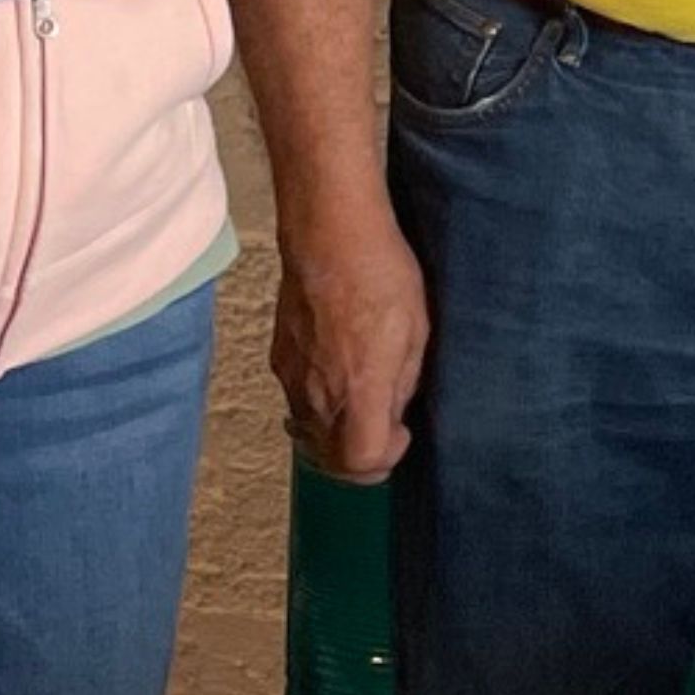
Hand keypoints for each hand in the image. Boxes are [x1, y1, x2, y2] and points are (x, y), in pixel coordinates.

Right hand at [269, 199, 428, 483]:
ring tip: (362, 409)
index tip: (402, 433)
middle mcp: (319, 392)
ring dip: (337, 437)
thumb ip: (401, 384)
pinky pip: (297, 404)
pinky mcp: (279, 360)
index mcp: (359, 387)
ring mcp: (293, 378)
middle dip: (360, 461)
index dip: (385, 461)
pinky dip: (318, 410)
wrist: (328, 233)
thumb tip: (392, 416)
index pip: (361, 461)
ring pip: (310, 436)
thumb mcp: (415, 331)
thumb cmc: (380, 273)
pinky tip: (338, 381)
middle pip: (330, 460)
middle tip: (384, 435)